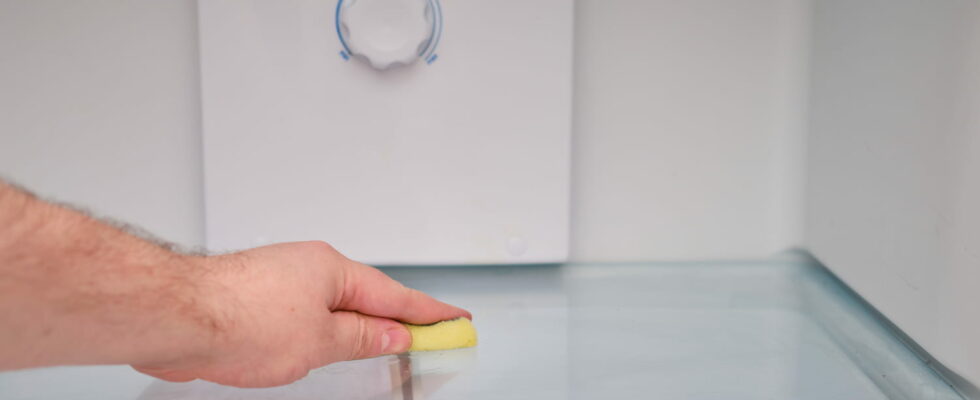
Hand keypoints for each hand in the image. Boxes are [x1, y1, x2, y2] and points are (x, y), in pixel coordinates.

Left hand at [132, 241, 469, 387]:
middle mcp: (309, 266)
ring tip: (382, 345)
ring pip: (333, 305)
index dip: (430, 312)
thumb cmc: (236, 317)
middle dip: (398, 317)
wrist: (174, 315)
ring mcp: (282, 278)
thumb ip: (360, 338)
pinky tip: (325, 344)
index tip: (456, 320)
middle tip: (428, 334)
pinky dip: (326, 328)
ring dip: (359, 326)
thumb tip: (390, 334)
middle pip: (366, 296)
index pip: (396, 295)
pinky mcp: (258, 295)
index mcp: (332, 269)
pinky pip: (307, 311)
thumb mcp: (318, 341)